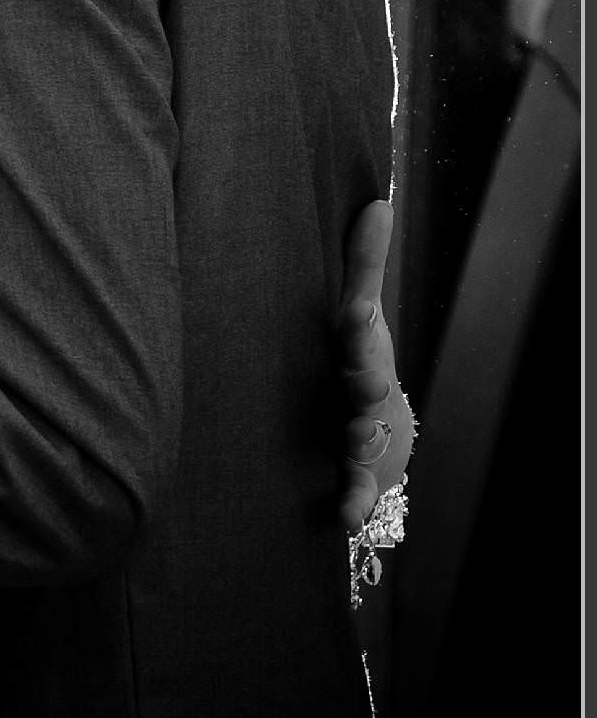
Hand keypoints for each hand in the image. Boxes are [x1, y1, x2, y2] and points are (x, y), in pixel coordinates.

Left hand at [336, 198, 414, 532]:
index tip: (350, 315)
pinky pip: (353, 489)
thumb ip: (361, 263)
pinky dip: (350, 503)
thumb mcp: (358, 310)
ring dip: (358, 438)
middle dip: (364, 386)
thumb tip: (376, 202)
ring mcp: (358, 433)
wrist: (368, 419)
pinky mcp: (351, 471)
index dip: (356, 327)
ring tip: (350, 436)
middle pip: (366, 389)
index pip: (357, 335)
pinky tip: (341, 515)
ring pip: (362, 437)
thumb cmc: (354, 355)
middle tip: (361, 384)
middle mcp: (360, 393)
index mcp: (357, 352)